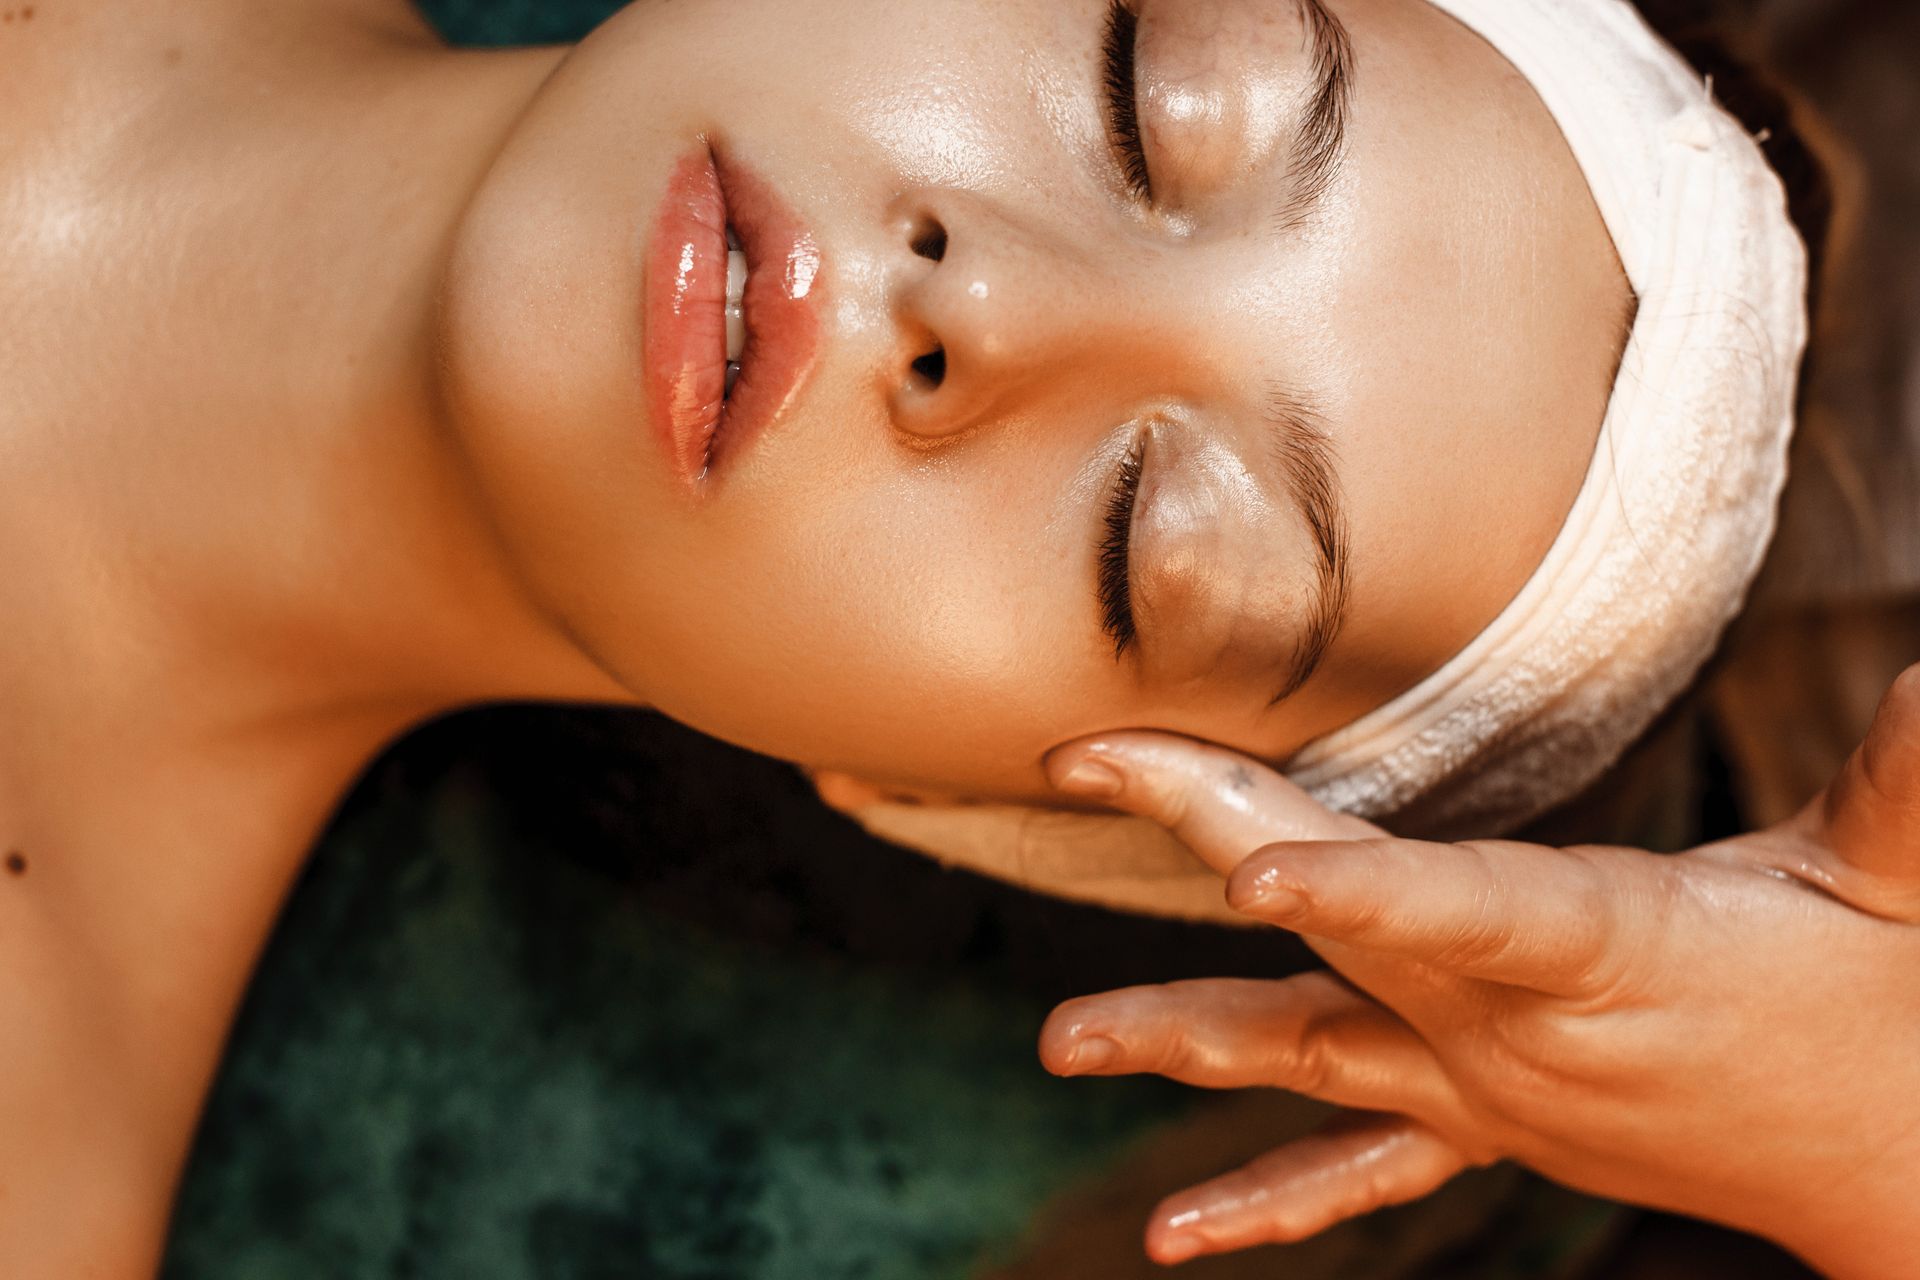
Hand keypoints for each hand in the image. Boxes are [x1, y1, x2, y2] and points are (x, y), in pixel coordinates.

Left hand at [1037, 667, 1919, 1277]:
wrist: (1898, 1174)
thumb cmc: (1895, 1008)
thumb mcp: (1900, 887)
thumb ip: (1905, 782)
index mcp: (1612, 953)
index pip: (1467, 911)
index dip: (1361, 892)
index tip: (1245, 875)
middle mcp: (1520, 1036)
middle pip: (1339, 927)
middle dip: (1208, 831)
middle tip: (1078, 766)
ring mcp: (1488, 1097)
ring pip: (1308, 1057)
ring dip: (1179, 1037)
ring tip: (1059, 1040)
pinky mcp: (1486, 1129)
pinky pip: (1359, 1169)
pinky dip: (1268, 1199)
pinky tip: (1174, 1238)